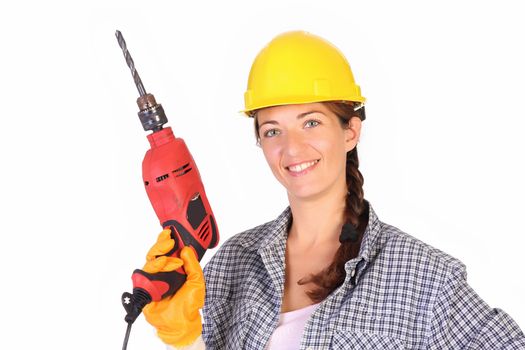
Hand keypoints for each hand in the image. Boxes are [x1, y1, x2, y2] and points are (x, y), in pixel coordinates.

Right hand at [142, 229, 204, 346]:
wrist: (181, 322)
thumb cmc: (189, 304)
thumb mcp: (197, 281)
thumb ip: (193, 264)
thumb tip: (186, 249)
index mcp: (174, 268)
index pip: (167, 250)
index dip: (166, 240)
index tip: (170, 231)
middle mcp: (162, 272)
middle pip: (155, 252)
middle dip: (161, 244)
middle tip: (169, 241)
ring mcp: (153, 279)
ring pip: (150, 261)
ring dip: (162, 259)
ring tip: (174, 263)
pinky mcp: (145, 288)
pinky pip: (144, 275)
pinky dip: (153, 271)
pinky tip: (162, 270)